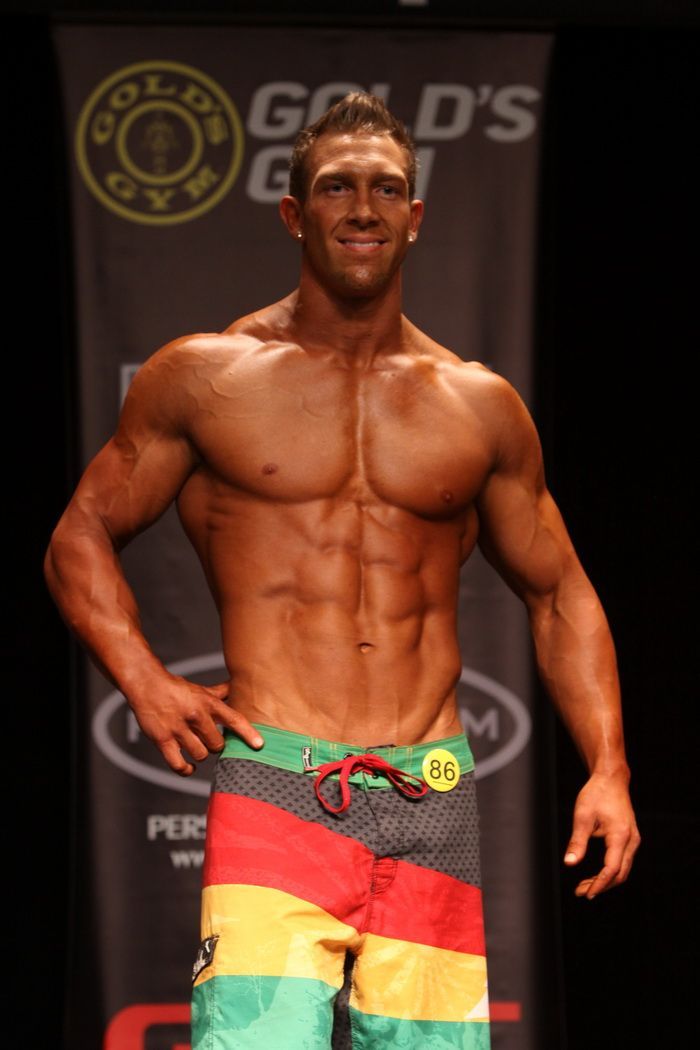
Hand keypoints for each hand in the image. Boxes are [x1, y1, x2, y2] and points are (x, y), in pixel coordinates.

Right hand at [127, 675, 263, 775]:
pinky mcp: (163, 740)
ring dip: (200, 754)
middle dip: (216, 745)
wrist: (147, 684)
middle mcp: (196, 716)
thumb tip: (237, 688)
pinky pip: (177, 763)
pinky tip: (190, 768)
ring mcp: (179, 729)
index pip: (234, 719)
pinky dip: (186, 769)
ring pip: (200, 754)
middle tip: (210, 741)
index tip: (259, 745)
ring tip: (197, 747)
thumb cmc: (176, 688)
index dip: (248, 733)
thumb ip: (220, 693)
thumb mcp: (201, 690)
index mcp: (208, 703)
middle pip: (217, 743)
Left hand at [563, 771, 640, 897]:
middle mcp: (631, 840)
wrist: (611, 780)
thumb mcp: (582, 817)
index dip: (599, 883)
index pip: (612, 868)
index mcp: (620, 835)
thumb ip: (577, 842)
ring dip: (605, 880)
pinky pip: (623, 861)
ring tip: (584, 886)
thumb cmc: (596, 794)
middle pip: (620, 874)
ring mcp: (633, 840)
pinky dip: (610, 871)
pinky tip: (595, 875)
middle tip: (581, 892)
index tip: (586, 893)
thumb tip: (569, 863)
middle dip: (601, 886)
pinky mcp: (630, 839)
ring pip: (622, 869)